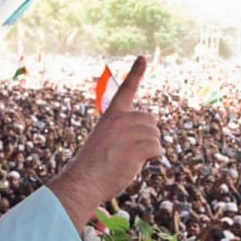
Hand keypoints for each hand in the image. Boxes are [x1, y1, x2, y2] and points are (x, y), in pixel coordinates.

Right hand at [48, 57, 160, 229]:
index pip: (125, 90)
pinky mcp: (137, 146)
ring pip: (155, 136)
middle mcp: (120, 120)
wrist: (84, 181)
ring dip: (148, 150)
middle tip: (130, 152)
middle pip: (151, 120)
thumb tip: (152, 140)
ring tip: (128, 159)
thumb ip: (124, 134)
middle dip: (148, 136)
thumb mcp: (105, 142)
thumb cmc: (94, 167)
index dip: (135, 74)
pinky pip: (157, 149)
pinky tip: (134, 163)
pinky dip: (151, 158)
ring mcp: (128, 132)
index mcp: (111, 116)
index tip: (142, 58)